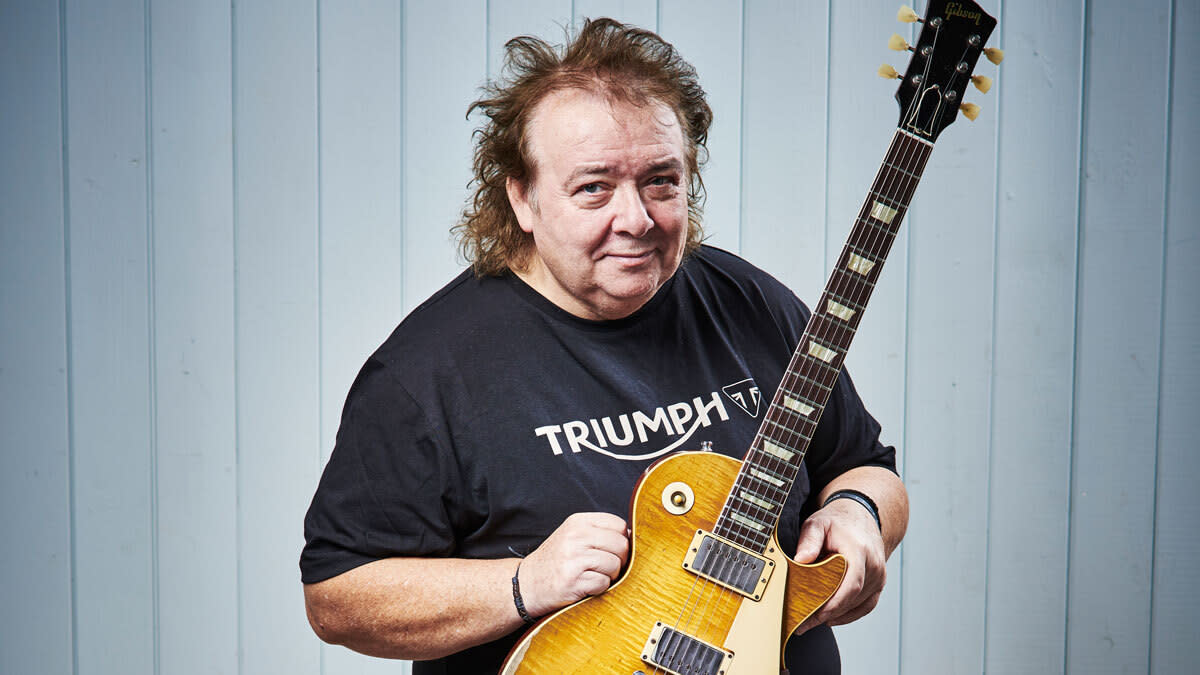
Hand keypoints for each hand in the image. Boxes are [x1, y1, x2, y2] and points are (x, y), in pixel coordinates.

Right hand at [517, 512, 629, 617]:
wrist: (526, 584)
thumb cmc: (556, 561)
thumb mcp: (573, 536)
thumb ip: (599, 533)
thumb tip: (633, 536)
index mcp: (578, 521)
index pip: (619, 524)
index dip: (621, 540)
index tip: (612, 550)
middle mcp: (575, 536)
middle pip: (621, 545)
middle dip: (620, 559)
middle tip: (604, 567)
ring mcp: (574, 557)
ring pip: (615, 564)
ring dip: (609, 575)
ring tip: (593, 576)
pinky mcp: (573, 579)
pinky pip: (604, 583)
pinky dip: (599, 588)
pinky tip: (585, 585)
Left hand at [793, 498, 886, 628]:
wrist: (860, 517)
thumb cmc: (837, 522)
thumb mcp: (817, 524)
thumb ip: (809, 540)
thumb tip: (801, 559)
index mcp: (860, 550)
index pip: (852, 583)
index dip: (836, 603)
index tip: (818, 614)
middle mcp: (874, 565)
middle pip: (854, 598)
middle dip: (829, 613)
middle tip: (804, 622)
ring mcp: (879, 576)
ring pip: (859, 605)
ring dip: (837, 616)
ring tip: (812, 621)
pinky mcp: (878, 583)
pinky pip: (866, 605)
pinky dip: (849, 614)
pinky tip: (832, 619)